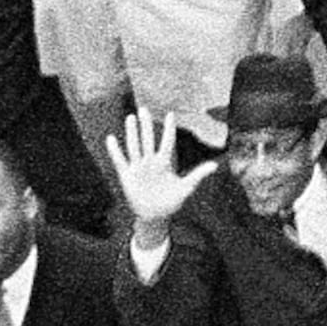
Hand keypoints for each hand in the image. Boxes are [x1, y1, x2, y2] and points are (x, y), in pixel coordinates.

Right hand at [105, 113, 203, 234]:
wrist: (155, 216)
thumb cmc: (171, 201)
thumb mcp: (186, 187)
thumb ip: (198, 175)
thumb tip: (215, 166)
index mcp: (165, 162)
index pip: (167, 141)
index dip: (169, 128)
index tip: (171, 113)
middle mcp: (151, 162)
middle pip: (148, 139)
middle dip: (146, 125)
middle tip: (143, 109)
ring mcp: (138, 168)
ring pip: (134, 146)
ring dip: (132, 133)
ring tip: (130, 118)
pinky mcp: (127, 176)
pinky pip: (120, 161)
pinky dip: (115, 151)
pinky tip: (111, 139)